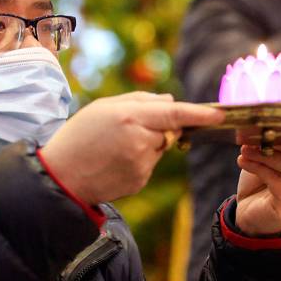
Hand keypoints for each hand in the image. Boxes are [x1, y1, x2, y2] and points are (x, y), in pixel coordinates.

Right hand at [41, 92, 223, 204]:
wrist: (61, 175)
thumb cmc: (80, 135)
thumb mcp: (104, 107)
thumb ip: (141, 100)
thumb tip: (171, 101)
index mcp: (130, 116)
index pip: (175, 113)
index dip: (199, 113)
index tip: (219, 114)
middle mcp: (140, 140)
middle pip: (170, 130)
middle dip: (161, 126)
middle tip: (129, 128)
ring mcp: (141, 163)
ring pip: (160, 148)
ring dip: (149, 144)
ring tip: (117, 147)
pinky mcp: (140, 180)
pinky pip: (150, 164)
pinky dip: (140, 160)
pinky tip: (116, 161)